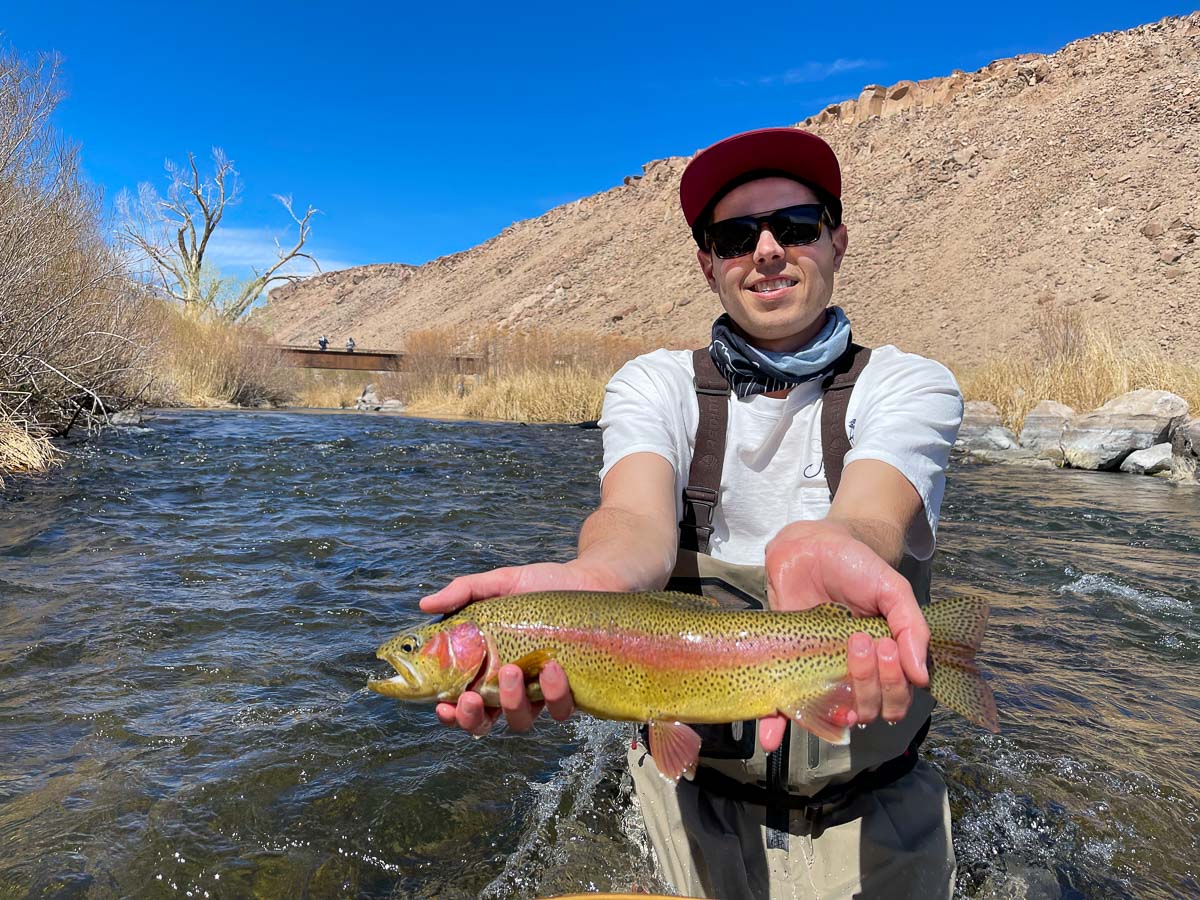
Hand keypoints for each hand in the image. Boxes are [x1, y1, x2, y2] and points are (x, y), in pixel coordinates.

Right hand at [419, 561, 612, 736]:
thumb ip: (464, 592)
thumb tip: (424, 604)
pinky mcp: (572, 691)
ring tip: (513, 670)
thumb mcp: (501, 583)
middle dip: (473, 718)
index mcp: (488, 666)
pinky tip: (551, 668)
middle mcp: (512, 686)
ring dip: (511, 702)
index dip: (450, 713)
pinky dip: (553, 694)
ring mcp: (541, 691)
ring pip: (521, 720)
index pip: (461, 701)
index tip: (442, 707)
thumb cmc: (544, 585)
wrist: (593, 579)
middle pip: (485, 723)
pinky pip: (560, 709)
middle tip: (471, 698)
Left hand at [756, 520, 930, 751]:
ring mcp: (819, 672)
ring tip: (826, 666)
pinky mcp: (786, 668)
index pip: (897, 695)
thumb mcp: (892, 588)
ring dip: (832, 705)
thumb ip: (911, 625)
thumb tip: (921, 676)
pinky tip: (771, 737)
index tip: (882, 645)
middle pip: (869, 707)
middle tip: (856, 641)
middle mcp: (854, 673)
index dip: (893, 682)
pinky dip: (777, 726)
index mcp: (884, 660)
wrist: (809, 546)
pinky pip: (783, 707)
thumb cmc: (856, 566)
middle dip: (867, 682)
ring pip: (831, 712)